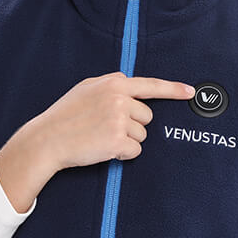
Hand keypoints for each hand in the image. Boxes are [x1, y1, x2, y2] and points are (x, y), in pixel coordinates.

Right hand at [38, 71, 194, 171]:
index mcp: (113, 83)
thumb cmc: (64, 115)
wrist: (47, 139)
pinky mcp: (117, 141)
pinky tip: (103, 148)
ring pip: (142, 135)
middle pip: (147, 117)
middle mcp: (119, 99)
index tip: (190, 92)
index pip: (150, 85)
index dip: (173, 89)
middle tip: (106, 127)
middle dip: (132, 125)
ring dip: (126, 140)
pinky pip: (135, 151)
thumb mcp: (85, 88)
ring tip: (101, 137)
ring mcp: (119, 120)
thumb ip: (109, 83)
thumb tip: (129, 83)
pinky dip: (123, 154)